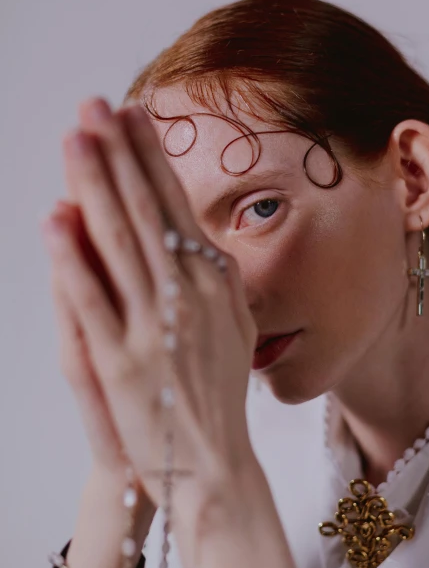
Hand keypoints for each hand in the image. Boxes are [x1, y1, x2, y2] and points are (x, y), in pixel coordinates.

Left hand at [41, 98, 258, 517]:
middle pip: (147, 210)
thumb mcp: (233, 323)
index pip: (177, 205)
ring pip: (119, 242)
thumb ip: (212, 276)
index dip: (150, 157)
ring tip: (75, 138)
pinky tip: (56, 219)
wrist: (215, 462)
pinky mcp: (122, 360)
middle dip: (119, 152)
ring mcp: (155, 326)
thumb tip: (188, 231)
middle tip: (95, 105)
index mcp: (215, 281)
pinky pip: (92, 301)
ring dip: (95, 185)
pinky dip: (72, 258)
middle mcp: (189, 294)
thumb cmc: (216, 388)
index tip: (132, 115)